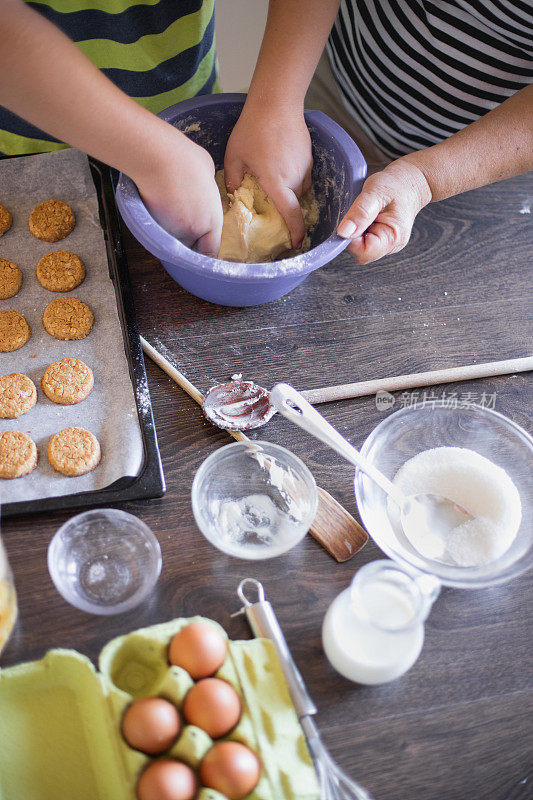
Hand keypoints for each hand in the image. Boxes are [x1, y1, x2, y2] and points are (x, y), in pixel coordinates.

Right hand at [134, 127, 222, 256]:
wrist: (158, 158)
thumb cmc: (186, 160)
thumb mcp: (209, 175)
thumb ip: (208, 192)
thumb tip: (202, 191)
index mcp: (213, 221)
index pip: (211, 249)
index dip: (207, 248)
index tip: (204, 245)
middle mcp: (193, 231)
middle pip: (192, 247)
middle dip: (190, 240)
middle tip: (186, 222)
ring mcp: (172, 230)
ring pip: (175, 239)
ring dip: (174, 231)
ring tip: (171, 209)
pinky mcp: (153, 224)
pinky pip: (160, 230)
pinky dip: (160, 222)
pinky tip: (159, 205)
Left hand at [224, 104, 312, 247]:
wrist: (276, 101)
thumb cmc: (251, 129)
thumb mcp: (234, 158)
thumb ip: (234, 181)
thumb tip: (235, 197)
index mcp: (277, 183)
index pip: (291, 215)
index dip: (296, 232)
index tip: (297, 245)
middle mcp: (295, 178)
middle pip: (295, 203)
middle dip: (287, 210)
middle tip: (275, 211)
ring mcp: (305, 166)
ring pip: (301, 190)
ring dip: (290, 193)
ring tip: (275, 184)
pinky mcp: (309, 156)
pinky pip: (304, 176)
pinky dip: (295, 178)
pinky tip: (280, 166)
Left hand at [337, 158, 431, 263]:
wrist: (410, 182)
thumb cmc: (397, 185)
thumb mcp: (376, 192)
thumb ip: (360, 212)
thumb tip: (344, 232)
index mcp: (393, 238)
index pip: (364, 252)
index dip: (351, 240)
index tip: (352, 221)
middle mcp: (390, 246)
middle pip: (360, 252)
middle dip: (354, 234)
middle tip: (362, 213)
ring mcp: (386, 245)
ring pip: (359, 247)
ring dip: (356, 230)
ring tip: (367, 213)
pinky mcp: (380, 240)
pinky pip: (362, 241)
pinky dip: (359, 229)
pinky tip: (367, 217)